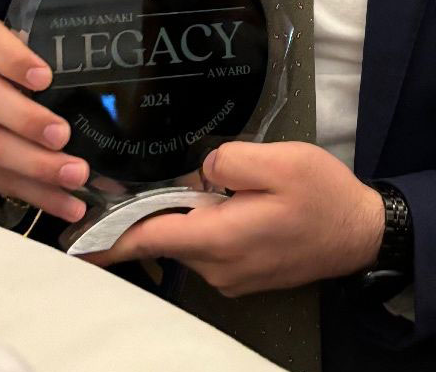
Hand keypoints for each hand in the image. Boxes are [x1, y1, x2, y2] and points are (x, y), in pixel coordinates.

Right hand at [0, 18, 87, 222]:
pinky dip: (41, 196)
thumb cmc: (37, 81)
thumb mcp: (47, 62)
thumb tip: (134, 72)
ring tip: (77, 175)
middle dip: (26, 119)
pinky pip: (3, 183)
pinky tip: (71, 205)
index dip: (12, 57)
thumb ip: (69, 60)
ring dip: (37, 165)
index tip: (45, 77)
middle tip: (62, 135)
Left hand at [82, 141, 384, 294]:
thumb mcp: (279, 161)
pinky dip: (209, 223)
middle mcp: (219, 266)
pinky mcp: (244, 274)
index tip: (74, 240)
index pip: (149, 237)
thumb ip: (228, 160)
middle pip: (167, 234)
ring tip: (221, 182)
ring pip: (191, 237)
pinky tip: (234, 201)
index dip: (108, 236)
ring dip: (190, 212)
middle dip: (154, 207)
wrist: (361, 233)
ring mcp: (232, 276)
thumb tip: (198, 171)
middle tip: (148, 178)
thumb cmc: (323, 196)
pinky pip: (211, 245)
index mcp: (220, 237)